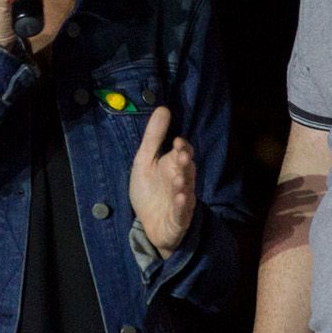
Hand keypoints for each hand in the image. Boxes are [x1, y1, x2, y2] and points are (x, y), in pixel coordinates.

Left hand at [129, 106, 195, 257]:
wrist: (149, 224)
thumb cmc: (149, 190)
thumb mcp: (144, 161)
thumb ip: (153, 137)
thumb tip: (163, 108)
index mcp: (173, 166)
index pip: (183, 153)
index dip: (183, 148)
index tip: (178, 141)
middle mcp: (181, 181)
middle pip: (187, 170)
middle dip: (185, 164)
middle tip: (182, 156)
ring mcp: (182, 201)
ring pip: (186, 190)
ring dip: (183, 184)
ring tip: (179, 179)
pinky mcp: (178, 219)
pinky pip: (182, 212)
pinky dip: (182, 206)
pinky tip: (181, 198)